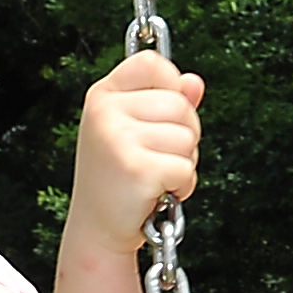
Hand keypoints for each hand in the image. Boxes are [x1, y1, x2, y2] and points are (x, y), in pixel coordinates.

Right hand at [69, 49, 205, 252]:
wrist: (98, 228)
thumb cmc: (119, 178)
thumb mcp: (135, 131)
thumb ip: (164, 102)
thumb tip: (194, 82)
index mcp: (103, 95)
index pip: (152, 64)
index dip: (173, 85)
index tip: (165, 114)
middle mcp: (105, 112)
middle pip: (180, 104)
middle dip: (184, 135)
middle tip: (158, 157)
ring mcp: (118, 139)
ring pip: (188, 137)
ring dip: (184, 163)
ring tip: (155, 176)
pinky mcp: (136, 168)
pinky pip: (186, 168)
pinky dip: (183, 186)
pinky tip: (158, 193)